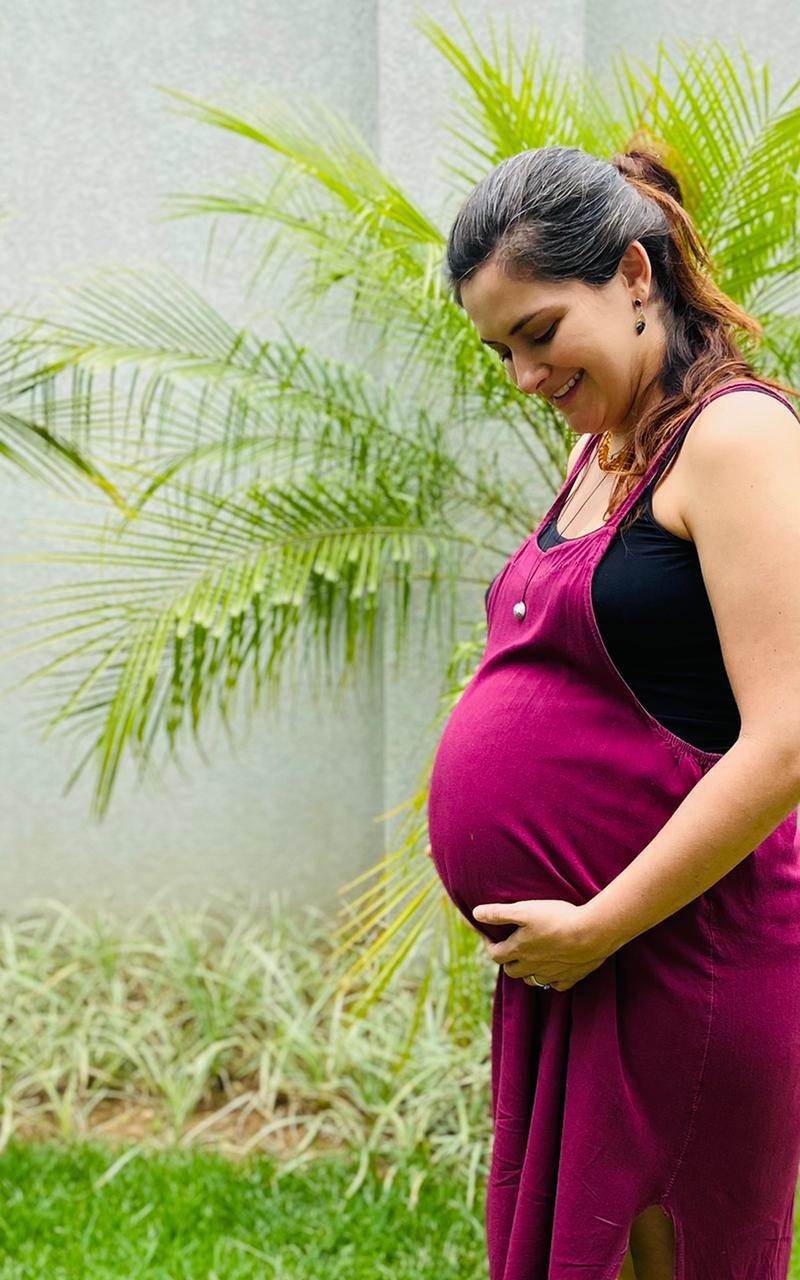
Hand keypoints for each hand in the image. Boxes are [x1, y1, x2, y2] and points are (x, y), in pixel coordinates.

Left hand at [473, 898, 610, 991]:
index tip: (489, 936)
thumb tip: (476, 913)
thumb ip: (499, 913)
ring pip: (532, 980)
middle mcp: (532, 966)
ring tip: (530, 959)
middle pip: (512, 970)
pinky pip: (556, 985)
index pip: (495, 954)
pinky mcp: (571, 977)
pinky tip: (554, 969)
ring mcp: (552, 974)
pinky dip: (552, 979)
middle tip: (511, 948)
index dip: (489, 945)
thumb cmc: (557, 918)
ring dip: (528, 971)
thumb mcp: (524, 910)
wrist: (592, 933)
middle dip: (508, 960)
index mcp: (519, 949)